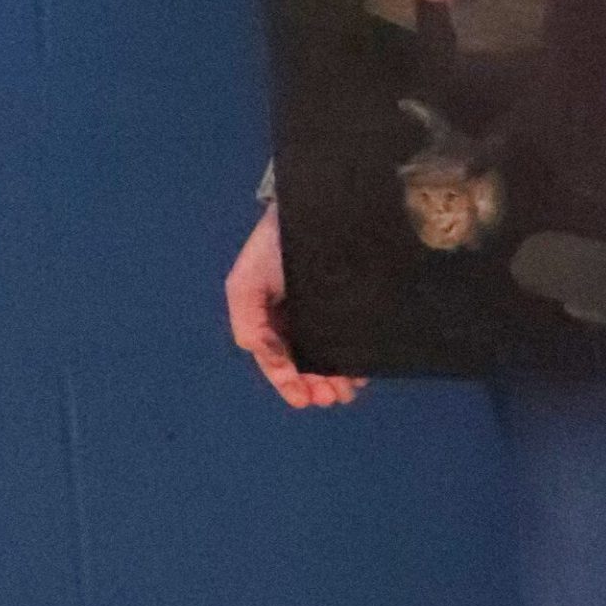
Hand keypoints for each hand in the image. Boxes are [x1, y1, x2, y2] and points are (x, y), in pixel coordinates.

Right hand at [224, 202, 367, 408]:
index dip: (288, 382)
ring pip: (329, 353)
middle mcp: (296, 317)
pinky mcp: (351, 300)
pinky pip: (350, 335)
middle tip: (330, 398)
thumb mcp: (244, 285)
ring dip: (335, 377)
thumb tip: (271, 359)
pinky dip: (353, 355)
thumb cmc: (273, 244)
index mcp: (269, 317)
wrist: (316, 206)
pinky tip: (360, 369)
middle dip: (315, 384)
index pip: (278, 359)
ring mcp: (324, 310)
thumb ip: (248, 325)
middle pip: (305, 361)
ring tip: (345, 391)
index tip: (304, 399)